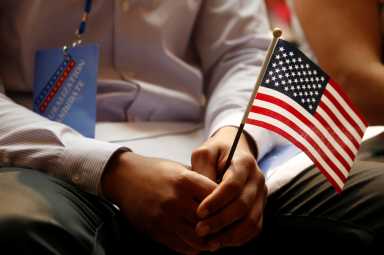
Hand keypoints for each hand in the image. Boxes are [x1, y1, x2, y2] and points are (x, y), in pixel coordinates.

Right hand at [102, 152, 218, 253]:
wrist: (124, 177)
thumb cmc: (155, 171)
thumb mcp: (179, 168)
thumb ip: (199, 181)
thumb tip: (223, 195)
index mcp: (184, 180)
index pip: (216, 197)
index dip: (226, 204)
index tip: (230, 208)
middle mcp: (176, 199)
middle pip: (209, 221)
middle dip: (220, 226)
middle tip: (226, 229)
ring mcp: (164, 217)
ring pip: (197, 239)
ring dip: (208, 242)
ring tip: (213, 239)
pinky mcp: (155, 230)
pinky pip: (180, 246)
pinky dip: (192, 247)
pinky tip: (196, 242)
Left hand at [191, 127, 266, 249]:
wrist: (235, 151)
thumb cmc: (216, 152)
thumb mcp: (204, 153)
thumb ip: (202, 170)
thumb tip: (202, 196)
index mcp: (244, 163)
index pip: (232, 185)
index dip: (216, 201)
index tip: (199, 212)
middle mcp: (257, 179)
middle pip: (242, 206)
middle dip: (220, 221)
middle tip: (200, 230)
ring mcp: (262, 195)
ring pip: (251, 221)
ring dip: (230, 234)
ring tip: (209, 241)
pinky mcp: (260, 207)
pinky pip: (254, 228)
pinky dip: (238, 238)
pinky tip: (220, 241)